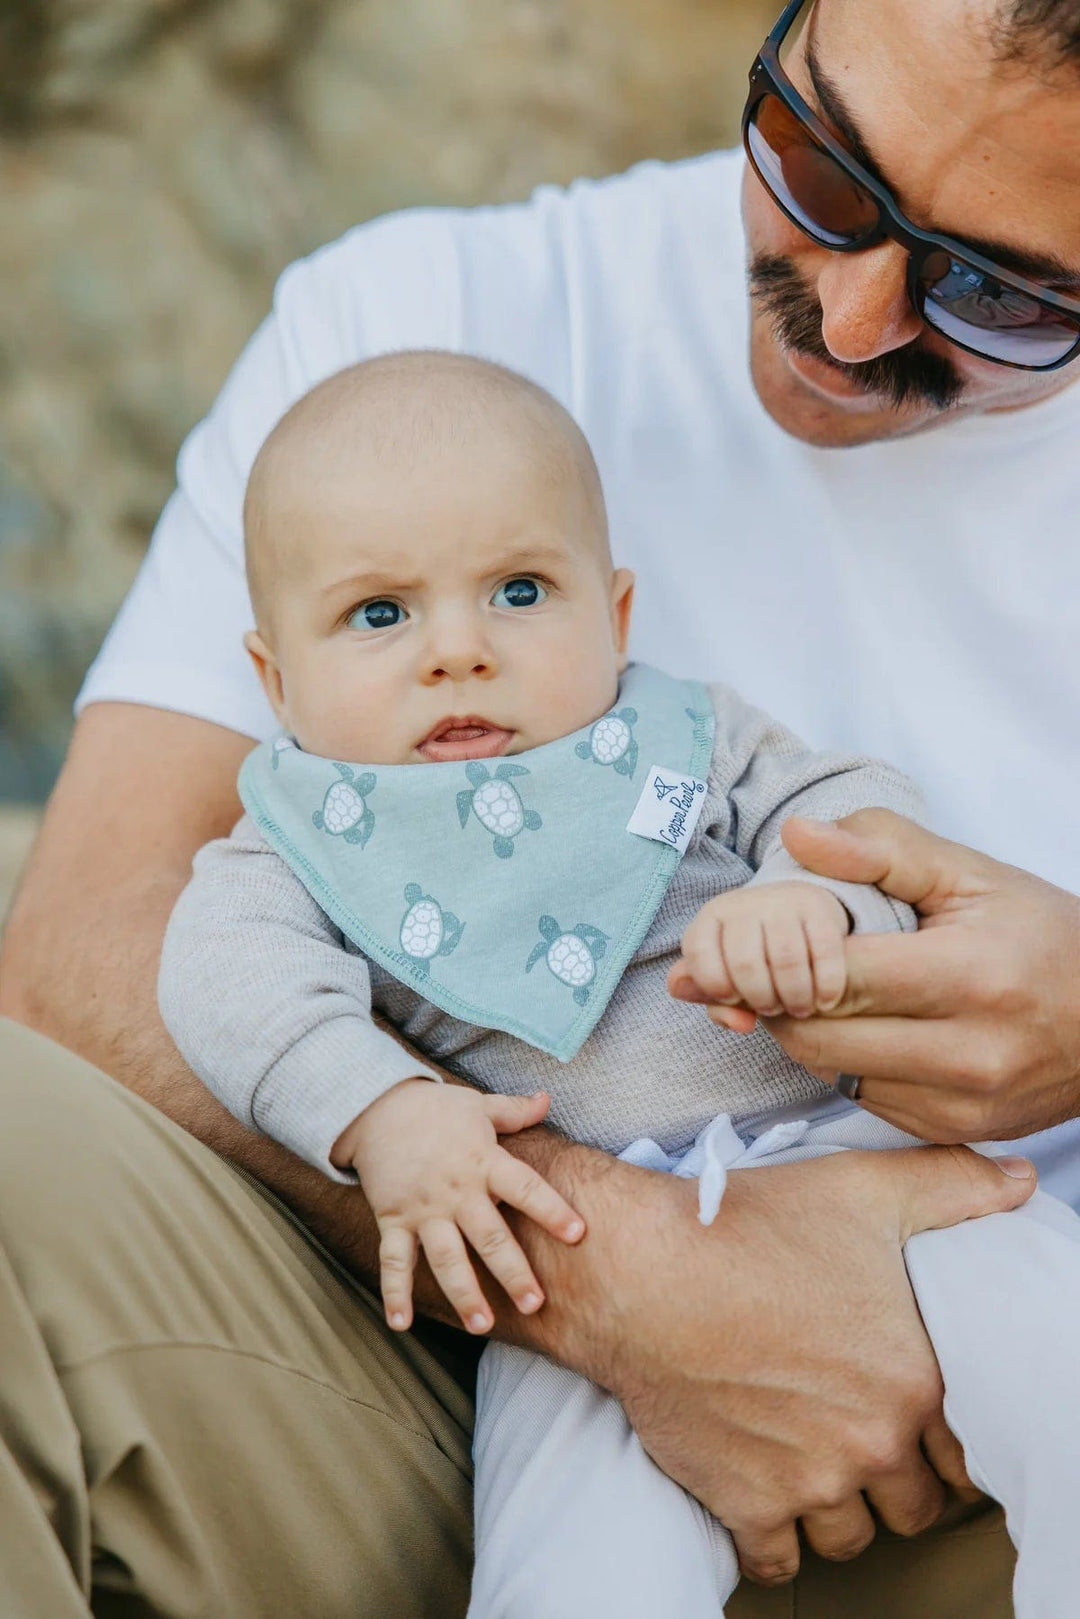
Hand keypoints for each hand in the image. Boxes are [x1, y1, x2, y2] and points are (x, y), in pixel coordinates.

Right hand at [334, 1082, 584, 1333]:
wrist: (376, 1106)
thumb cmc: (436, 1108)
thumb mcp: (478, 1105)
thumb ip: (515, 1110)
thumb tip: (548, 1099)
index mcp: (483, 1161)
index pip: (525, 1187)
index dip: (552, 1210)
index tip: (578, 1233)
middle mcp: (456, 1190)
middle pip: (489, 1236)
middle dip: (512, 1272)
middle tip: (534, 1304)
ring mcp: (423, 1208)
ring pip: (446, 1257)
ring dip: (464, 1293)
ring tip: (482, 1325)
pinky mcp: (393, 1219)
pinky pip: (394, 1261)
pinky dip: (395, 1293)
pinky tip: (400, 1324)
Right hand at [588, 1143, 1034, 1584]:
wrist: (642, 1271)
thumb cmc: (749, 1226)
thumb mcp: (863, 1190)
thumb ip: (953, 1185)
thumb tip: (1018, 1182)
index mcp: (913, 1379)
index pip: (963, 1452)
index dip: (941, 1438)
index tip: (912, 1418)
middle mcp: (871, 1442)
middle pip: (910, 1504)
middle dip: (892, 1477)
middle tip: (859, 1436)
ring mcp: (808, 1482)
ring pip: (849, 1537)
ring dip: (837, 1509)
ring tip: (816, 1464)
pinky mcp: (744, 1505)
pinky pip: (778, 1562)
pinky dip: (775, 1539)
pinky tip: (766, 1494)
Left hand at [671, 880, 848, 1021]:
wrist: (794, 909)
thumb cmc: (752, 953)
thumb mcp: (725, 972)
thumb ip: (716, 1001)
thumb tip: (738, 1023)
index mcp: (711, 918)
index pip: (699, 954)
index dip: (714, 986)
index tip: (733, 1000)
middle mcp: (743, 904)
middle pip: (745, 963)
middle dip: (760, 999)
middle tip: (773, 1010)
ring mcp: (781, 902)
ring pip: (786, 959)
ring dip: (795, 996)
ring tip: (800, 1010)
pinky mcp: (818, 908)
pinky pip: (824, 952)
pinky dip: (827, 986)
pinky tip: (826, 1001)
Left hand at [759, 811, 1079, 1140]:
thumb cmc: (1040, 935)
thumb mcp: (970, 875)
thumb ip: (880, 849)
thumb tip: (796, 835)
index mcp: (971, 977)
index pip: (838, 975)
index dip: (794, 952)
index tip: (786, 932)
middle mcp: (969, 1054)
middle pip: (821, 1036)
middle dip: (788, 997)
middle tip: (786, 965)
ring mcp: (962, 1103)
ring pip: (832, 1073)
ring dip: (812, 1033)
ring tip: (824, 992)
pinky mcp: (955, 1131)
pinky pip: (863, 1100)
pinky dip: (847, 1064)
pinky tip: (864, 1028)